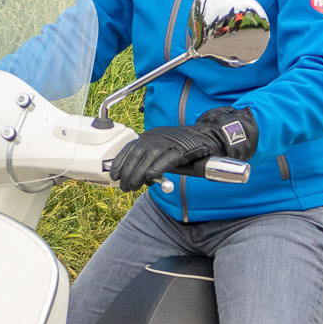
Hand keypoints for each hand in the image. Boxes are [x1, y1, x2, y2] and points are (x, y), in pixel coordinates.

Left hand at [108, 107, 258, 191]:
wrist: (207, 138)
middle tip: (125, 187)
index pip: (129, 148)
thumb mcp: (162, 152)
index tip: (114, 175)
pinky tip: (151, 178)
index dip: (120, 162)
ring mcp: (170, 142)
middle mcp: (157, 137)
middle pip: (137, 155)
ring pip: (148, 158)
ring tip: (134, 187)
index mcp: (150, 136)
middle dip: (128, 173)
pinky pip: (166, 159)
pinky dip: (157, 168)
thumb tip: (135, 177)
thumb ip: (150, 161)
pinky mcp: (182, 149)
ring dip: (138, 174)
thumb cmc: (184, 148)